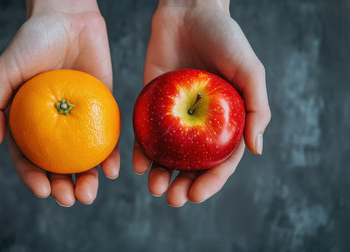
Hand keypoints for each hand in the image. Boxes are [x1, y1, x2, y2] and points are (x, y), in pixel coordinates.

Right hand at [0, 0, 118, 205]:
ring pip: (84, 157)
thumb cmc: (32, 41)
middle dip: (62, 187)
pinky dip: (110, 155)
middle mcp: (55, 124)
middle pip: (58, 164)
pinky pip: (107, 137)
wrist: (68, 17)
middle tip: (70, 199)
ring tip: (90, 193)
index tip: (43, 190)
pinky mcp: (103, 108)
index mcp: (29, 121)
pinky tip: (113, 170)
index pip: (28, 157)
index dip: (33, 178)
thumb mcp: (4, 71)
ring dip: (88, 179)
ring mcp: (80, 118)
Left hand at [133, 0, 270, 206]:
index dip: (211, 182)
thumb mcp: (250, 70)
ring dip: (162, 175)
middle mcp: (200, 123)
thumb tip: (257, 150)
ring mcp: (174, 116)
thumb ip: (258, 109)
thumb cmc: (225, 37)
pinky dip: (142, 151)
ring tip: (155, 188)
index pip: (222, 160)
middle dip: (184, 186)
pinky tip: (138, 165)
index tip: (197, 195)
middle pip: (193, 164)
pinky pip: (146, 132)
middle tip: (172, 199)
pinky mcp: (151, 103)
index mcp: (226, 121)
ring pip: (168, 154)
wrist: (188, 11)